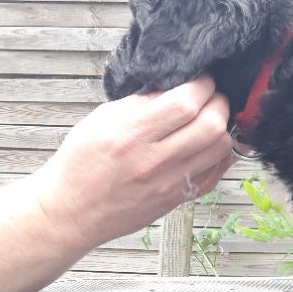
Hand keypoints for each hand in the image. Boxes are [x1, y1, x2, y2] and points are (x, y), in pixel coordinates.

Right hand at [31, 75, 235, 250]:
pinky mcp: (177, 199)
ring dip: (222, 127)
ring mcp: (169, 183)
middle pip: (211, 124)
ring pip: (220, 148)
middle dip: (218, 102)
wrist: (70, 212)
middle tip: (210, 97)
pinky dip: (220, 153)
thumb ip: (140, 102)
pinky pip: (216, 172)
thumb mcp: (100, 121)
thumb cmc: (81, 163)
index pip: (185, 103)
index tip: (202, 78)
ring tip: (209, 119)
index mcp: (131, 135)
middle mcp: (154, 160)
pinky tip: (208, 144)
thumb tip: (176, 85)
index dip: (203, 84)